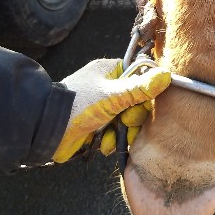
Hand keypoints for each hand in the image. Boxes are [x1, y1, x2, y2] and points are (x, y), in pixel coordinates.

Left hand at [52, 58, 169, 162]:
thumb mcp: (112, 96)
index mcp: (109, 71)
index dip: (145, 94)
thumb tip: (166, 75)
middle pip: (135, 102)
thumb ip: (139, 88)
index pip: (139, 78)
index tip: (143, 105)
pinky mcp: (95, 125)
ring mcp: (100, 107)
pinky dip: (111, 139)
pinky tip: (103, 143)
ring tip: (110, 135)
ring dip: (122, 132)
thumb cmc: (78, 105)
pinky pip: (114, 132)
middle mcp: (106, 87)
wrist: (48, 130)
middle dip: (133, 117)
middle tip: (125, 122)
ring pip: (126, 120)